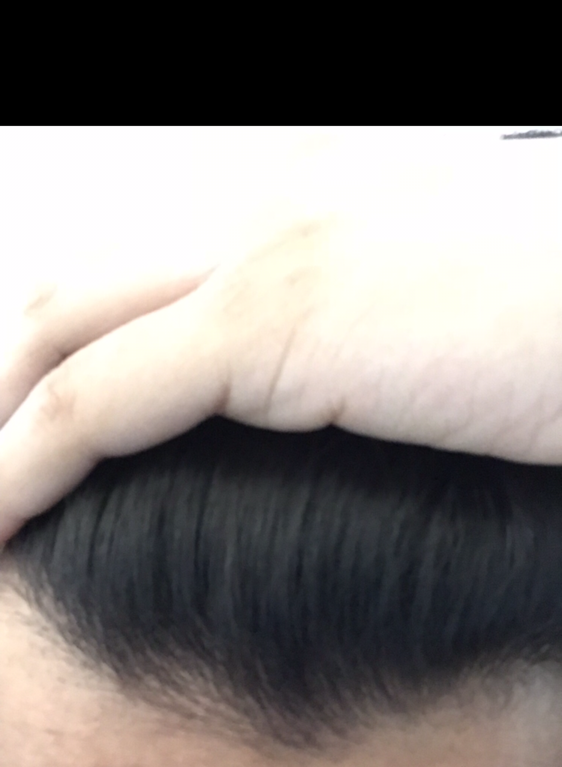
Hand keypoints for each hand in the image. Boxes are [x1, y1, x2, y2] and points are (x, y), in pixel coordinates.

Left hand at [0, 206, 560, 543]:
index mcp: (297, 240)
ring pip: (61, 339)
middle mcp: (261, 234)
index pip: (128, 289)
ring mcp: (259, 273)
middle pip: (69, 298)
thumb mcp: (431, 360)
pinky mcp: (272, 330)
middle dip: (1, 385)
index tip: (18, 434)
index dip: (55, 360)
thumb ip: (351, 380)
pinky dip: (22, 462)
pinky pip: (97, 403)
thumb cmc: (551, 351)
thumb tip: (322, 437)